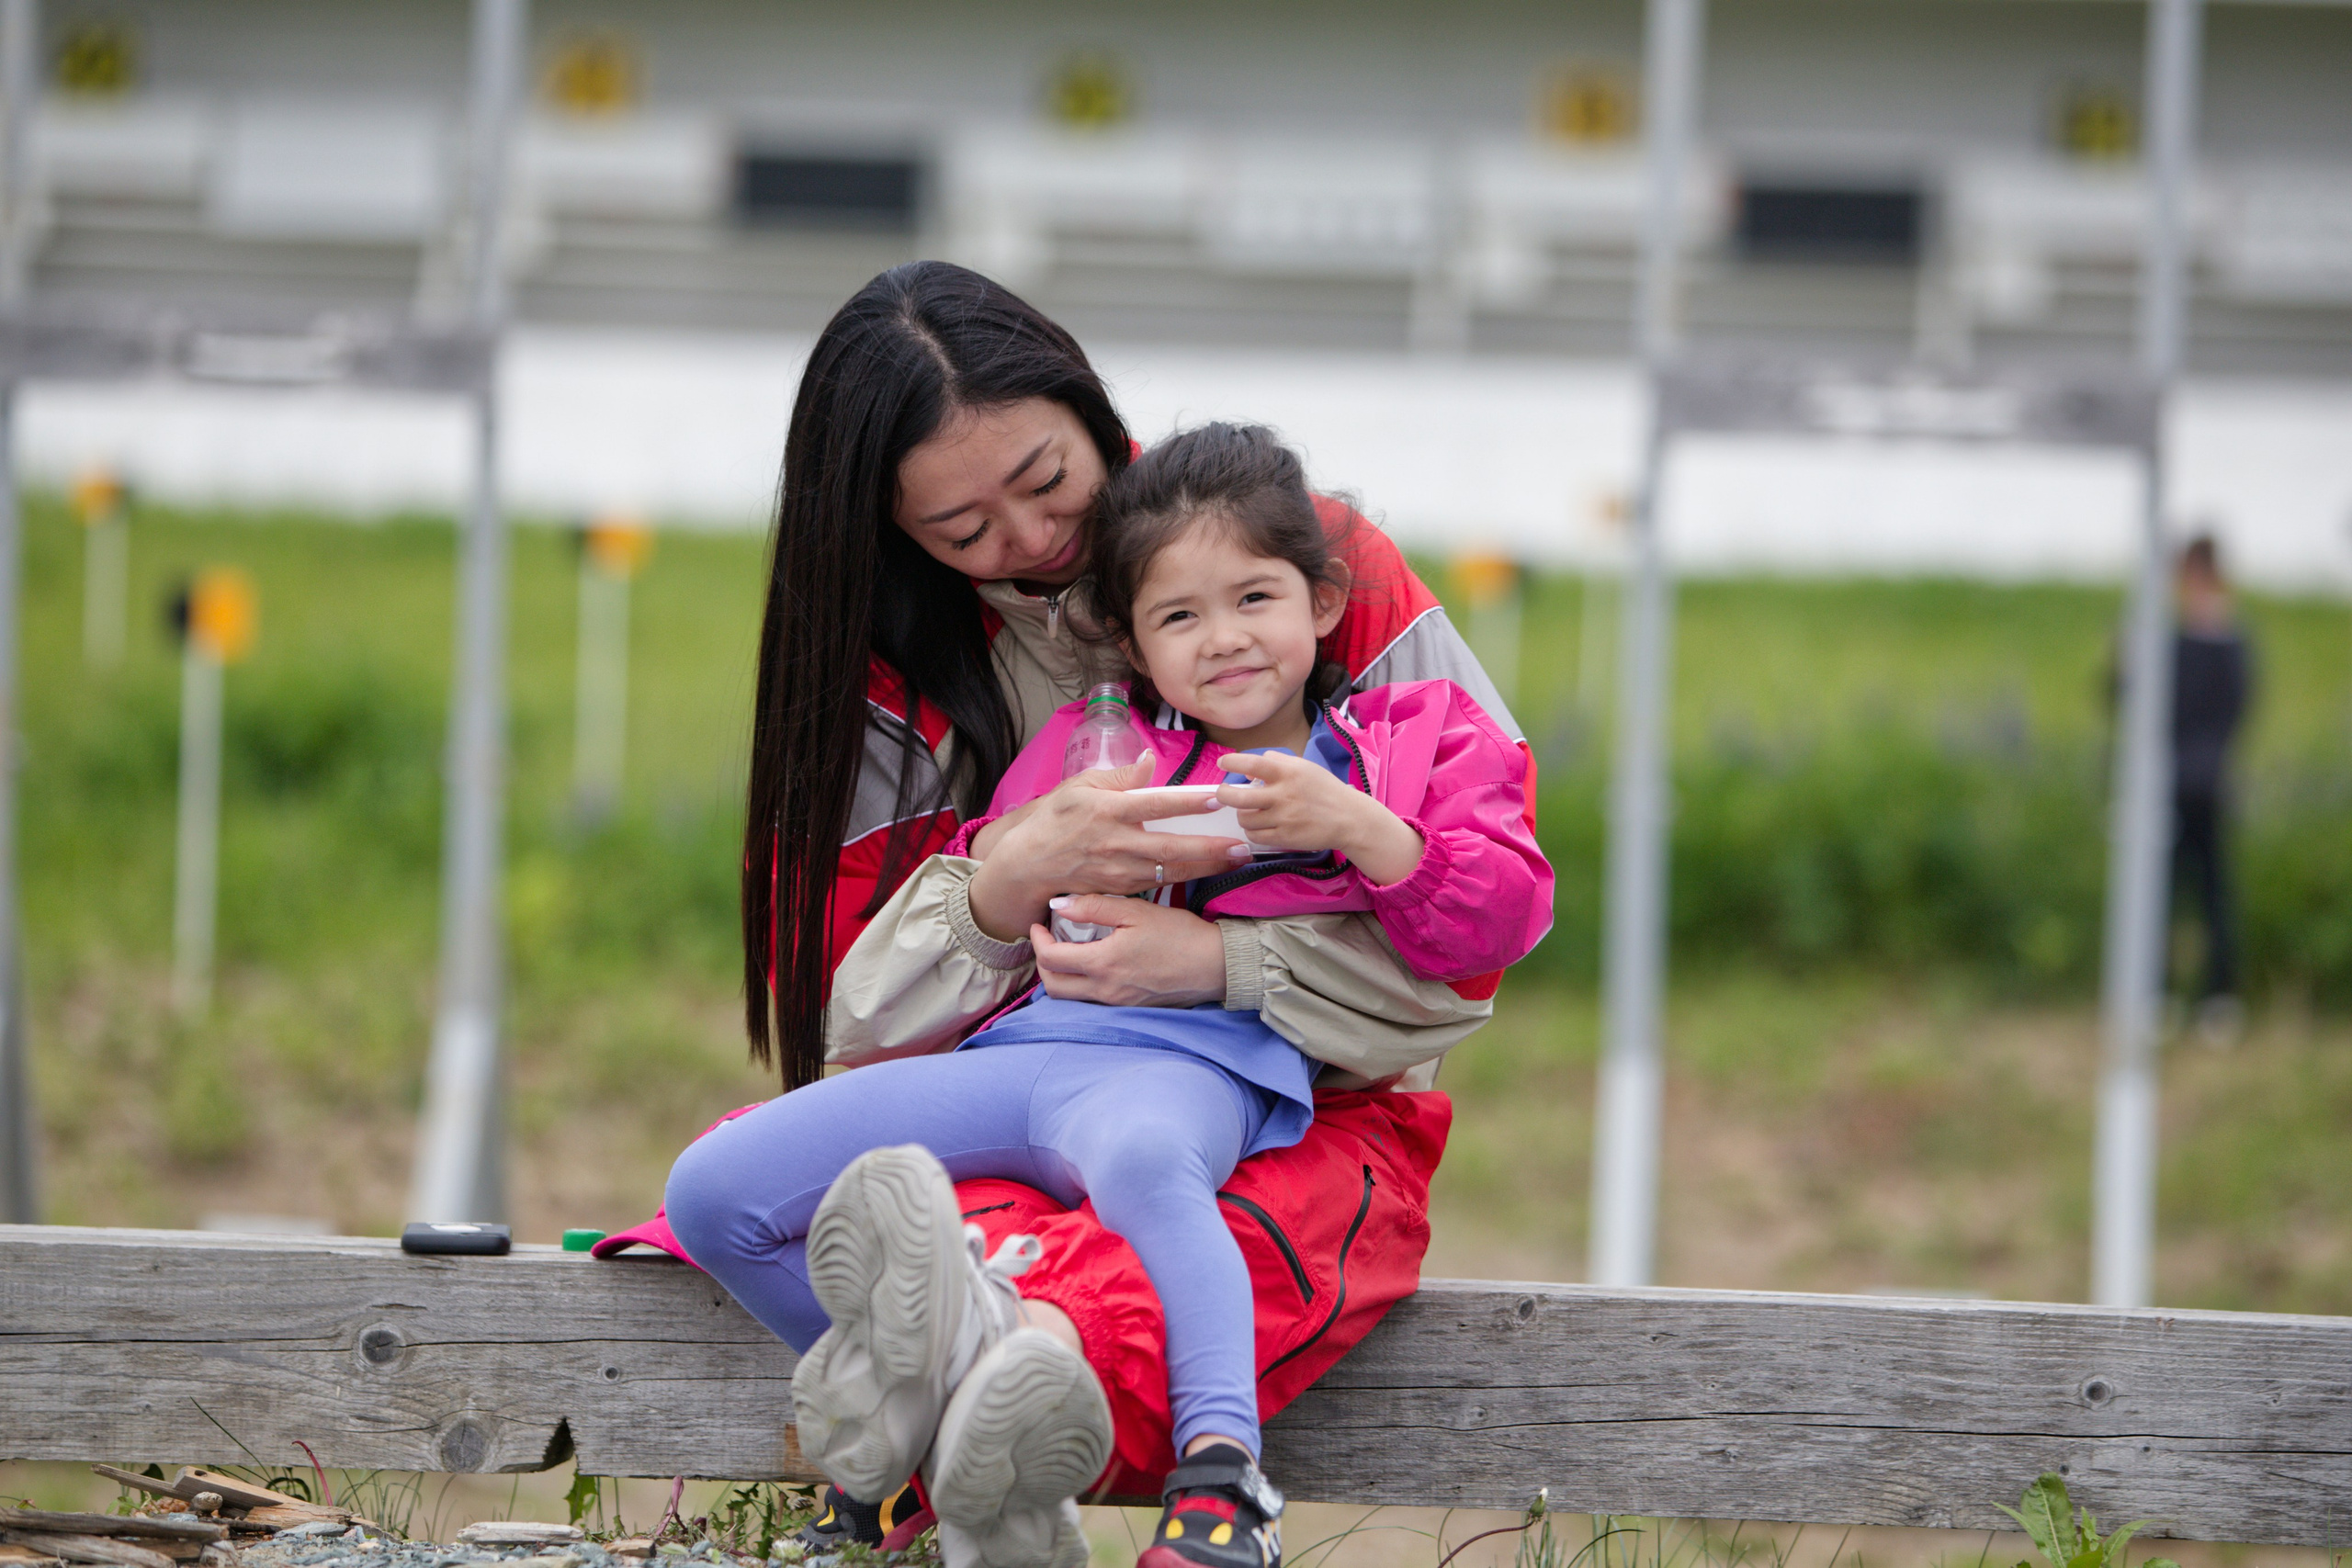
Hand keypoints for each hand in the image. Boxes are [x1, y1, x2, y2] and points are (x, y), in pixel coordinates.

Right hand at [966, 759, 1249, 940]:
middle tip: (1242, 844)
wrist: (1030, 864)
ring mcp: (1119, 871)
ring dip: (1205, 867)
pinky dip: (1185, 879)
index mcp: (1107, 811)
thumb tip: (1151, 760)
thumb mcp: (1080, 787)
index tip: (1217, 798)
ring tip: (1236, 859)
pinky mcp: (1120, 888)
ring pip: (1170, 872)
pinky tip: (1208, 872)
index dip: (1187, 802)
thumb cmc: (1056, 819)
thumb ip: (1119, 776)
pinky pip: (1157, 885)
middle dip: (1209, 849)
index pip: (1154, 805)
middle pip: (1170, 848)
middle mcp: (1116, 843)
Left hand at [1027, 896, 1227, 1006]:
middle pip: (1053, 987)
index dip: (1037, 941)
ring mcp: (1118, 1003)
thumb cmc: (1180, 934)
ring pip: (1071, 998)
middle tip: (1048, 941)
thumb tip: (1058, 905)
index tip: (1040, 925)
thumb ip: (1094, 907)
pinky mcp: (1130, 1007)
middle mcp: (1106, 990)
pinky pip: (1093, 1001)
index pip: (1050, 960)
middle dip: (1042, 964)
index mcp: (1103, 964)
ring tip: (1069, 951)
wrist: (1216, 965)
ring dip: (1061, 976)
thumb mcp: (1136, 911)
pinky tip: (1094, 964)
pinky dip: (1082, 985)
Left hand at [1216, 751, 1425, 886]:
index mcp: (1289, 772)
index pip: (1252, 763)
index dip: (1232, 762)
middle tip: (1223, 794)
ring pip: (1244, 818)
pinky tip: (1258, 825)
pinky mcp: (1284, 838)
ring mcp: (1283, 818)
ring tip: (1250, 811)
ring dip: (1242, 814)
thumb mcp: (1304, 767)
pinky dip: (1252, 830)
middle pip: (1237, 797)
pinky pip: (1254, 835)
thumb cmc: (1324, 790)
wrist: (1349, 818)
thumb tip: (1249, 771)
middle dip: (1224, 795)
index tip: (1223, 763)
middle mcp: (1283, 795)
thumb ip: (1277, 762)